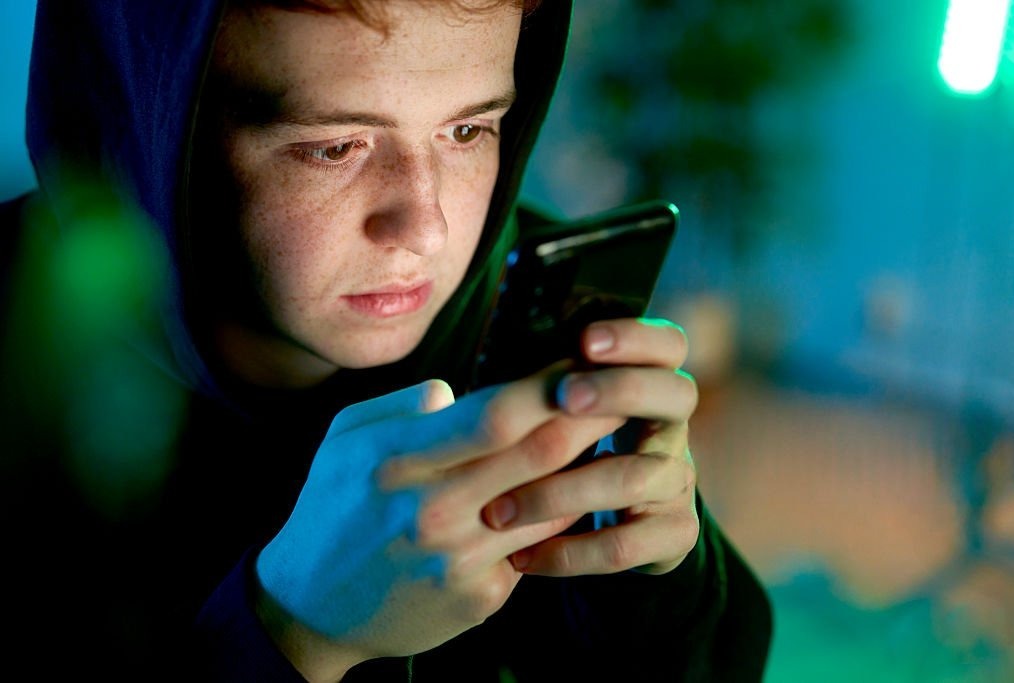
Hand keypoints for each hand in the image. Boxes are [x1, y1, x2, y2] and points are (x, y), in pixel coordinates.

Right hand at [254, 372, 624, 680]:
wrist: (310, 608)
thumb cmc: (332, 509)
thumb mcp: (344, 440)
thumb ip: (401, 406)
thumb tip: (454, 391)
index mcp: (398, 460)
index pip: (497, 413)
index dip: (552, 385)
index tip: (584, 364)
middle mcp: (432, 510)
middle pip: (540, 453)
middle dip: (594, 417)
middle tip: (627, 393)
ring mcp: (458, 560)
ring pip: (553, 504)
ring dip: (587, 470)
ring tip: (611, 442)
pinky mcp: (478, 599)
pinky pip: (535, 549)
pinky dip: (556, 521)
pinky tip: (568, 499)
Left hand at [481, 317, 699, 576]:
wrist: (607, 533)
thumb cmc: (556, 458)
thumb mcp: (549, 420)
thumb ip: (524, 396)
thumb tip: (436, 395)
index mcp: (647, 383)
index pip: (667, 344)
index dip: (636, 337)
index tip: (584, 340)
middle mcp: (672, 427)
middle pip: (676, 394)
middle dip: (619, 390)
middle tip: (563, 396)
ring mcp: (679, 482)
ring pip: (636, 477)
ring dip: (562, 490)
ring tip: (498, 509)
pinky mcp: (675, 535)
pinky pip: (625, 546)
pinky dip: (568, 553)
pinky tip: (521, 558)